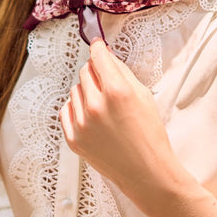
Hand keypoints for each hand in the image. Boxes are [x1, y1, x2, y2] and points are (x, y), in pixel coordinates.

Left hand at [59, 38, 178, 201]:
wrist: (146, 172)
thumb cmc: (149, 133)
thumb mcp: (143, 95)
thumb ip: (122, 72)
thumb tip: (105, 55)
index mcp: (117, 91)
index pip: (98, 56)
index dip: (98, 47)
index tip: (97, 44)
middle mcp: (96, 105)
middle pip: (85, 71)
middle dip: (96, 72)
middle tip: (107, 82)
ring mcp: (82, 123)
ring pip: (75, 90)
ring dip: (87, 91)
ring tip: (103, 106)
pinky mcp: (73, 138)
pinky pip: (66, 109)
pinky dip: (77, 108)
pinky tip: (92, 117)